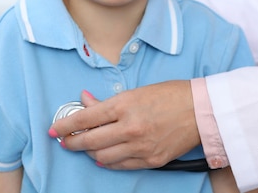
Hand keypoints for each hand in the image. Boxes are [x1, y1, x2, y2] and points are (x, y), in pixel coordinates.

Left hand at [49, 80, 199, 169]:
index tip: (55, 129)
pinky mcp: (151, 160)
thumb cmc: (171, 94)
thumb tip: (85, 101)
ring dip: (90, 152)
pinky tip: (105, 156)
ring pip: (102, 157)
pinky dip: (109, 161)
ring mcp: (141, 147)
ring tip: (87, 146)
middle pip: (89, 141)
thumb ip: (108, 101)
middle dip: (72, 142)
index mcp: (125, 105)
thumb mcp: (136, 91)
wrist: (202, 110)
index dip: (65, 125)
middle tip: (65, 141)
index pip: (85, 119)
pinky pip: (121, 165)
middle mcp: (130, 128)